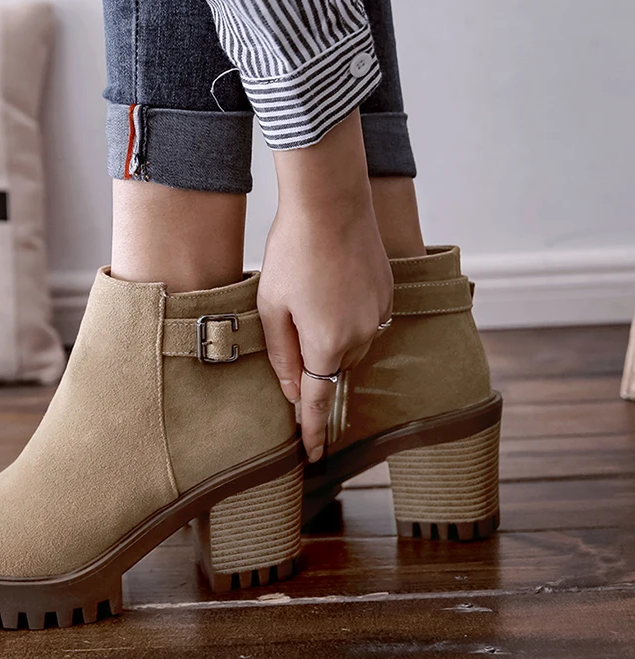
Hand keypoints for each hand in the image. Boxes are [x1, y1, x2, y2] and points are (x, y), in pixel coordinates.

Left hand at [257, 111, 392, 461]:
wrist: (331, 202)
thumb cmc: (293, 250)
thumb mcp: (271, 306)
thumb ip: (282, 355)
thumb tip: (294, 391)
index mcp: (328, 344)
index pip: (319, 402)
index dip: (313, 432)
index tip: (312, 456)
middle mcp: (361, 336)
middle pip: (333, 369)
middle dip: (314, 362)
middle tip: (292, 323)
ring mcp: (379, 314)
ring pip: (350, 345)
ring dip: (330, 336)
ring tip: (311, 294)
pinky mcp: (387, 294)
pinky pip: (365, 321)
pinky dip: (347, 316)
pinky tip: (331, 286)